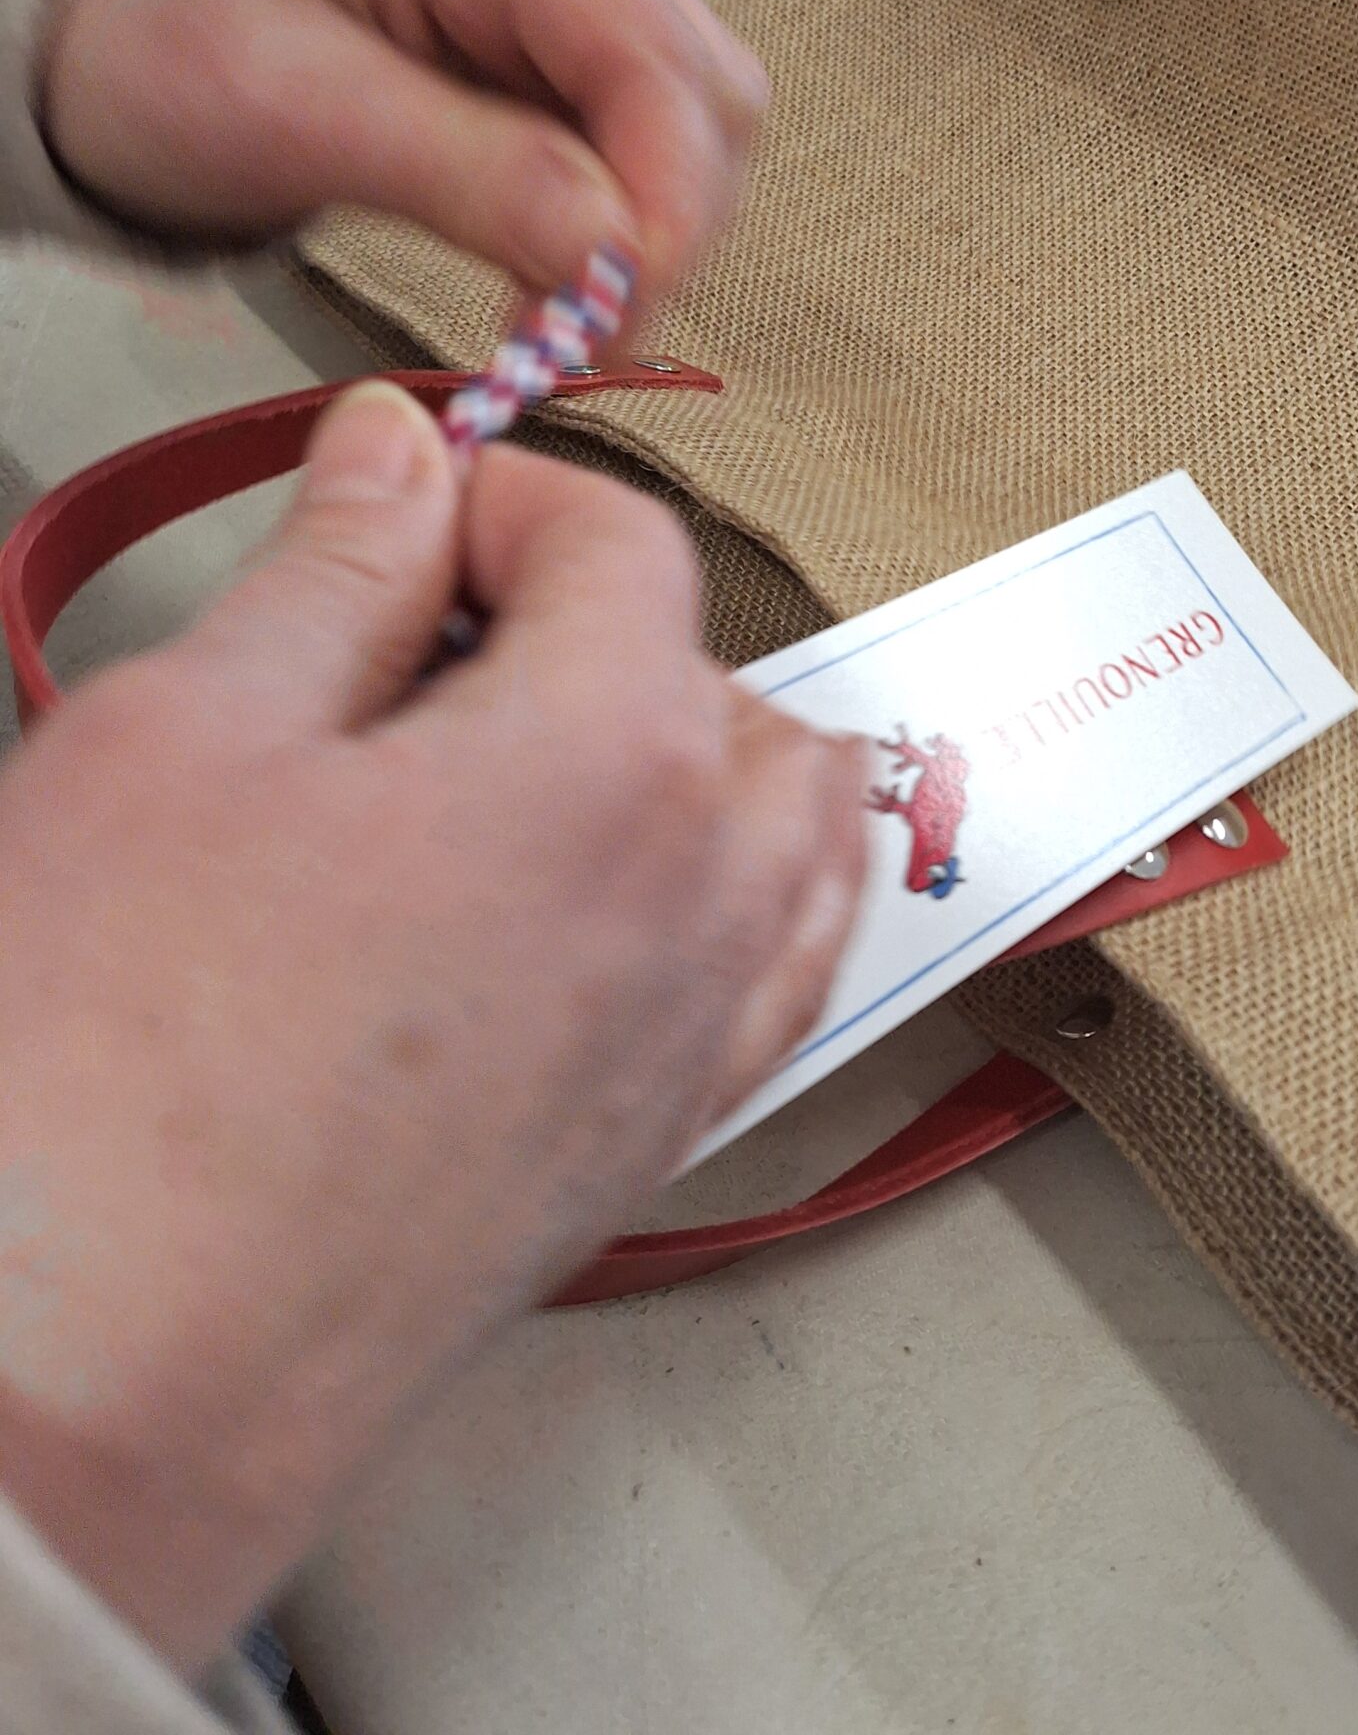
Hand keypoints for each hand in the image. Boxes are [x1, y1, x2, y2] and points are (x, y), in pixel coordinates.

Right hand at [0, 383, 863, 1673]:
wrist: (86, 1385)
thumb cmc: (107, 1070)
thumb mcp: (189, 736)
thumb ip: (335, 570)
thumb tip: (400, 453)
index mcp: (613, 762)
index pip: (627, 552)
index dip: (508, 499)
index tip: (401, 516)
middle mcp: (703, 903)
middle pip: (727, 690)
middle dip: (602, 628)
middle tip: (429, 642)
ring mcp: (692, 1044)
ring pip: (791, 837)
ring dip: (694, 759)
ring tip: (526, 759)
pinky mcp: (648, 1156)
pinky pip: (770, 983)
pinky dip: (730, 899)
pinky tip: (608, 905)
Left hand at [40, 0, 766, 311]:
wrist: (84, 14)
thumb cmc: (151, 36)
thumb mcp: (285, 108)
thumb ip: (463, 171)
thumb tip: (616, 253)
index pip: (656, 55)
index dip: (670, 197)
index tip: (617, 315)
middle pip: (704, 88)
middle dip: (669, 220)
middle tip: (582, 330)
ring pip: (688, 123)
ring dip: (647, 231)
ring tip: (550, 309)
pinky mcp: (543, 48)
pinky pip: (630, 144)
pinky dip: (609, 226)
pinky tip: (540, 274)